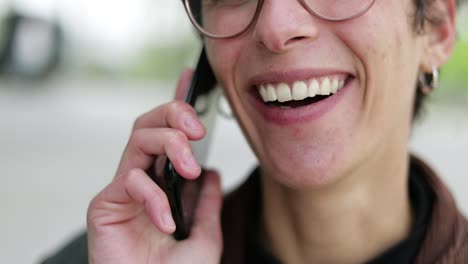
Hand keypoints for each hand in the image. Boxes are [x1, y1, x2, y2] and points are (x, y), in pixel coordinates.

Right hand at [87, 70, 222, 263]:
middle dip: (174, 114)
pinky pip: (129, 181)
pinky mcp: (104, 205)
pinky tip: (166, 220)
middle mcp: (142, 179)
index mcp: (164, 183)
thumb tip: (211, 173)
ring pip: (138, 139)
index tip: (191, 80)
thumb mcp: (205, 237)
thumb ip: (206, 204)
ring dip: (169, 144)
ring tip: (190, 168)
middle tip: (197, 130)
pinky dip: (153, 196)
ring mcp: (123, 190)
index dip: (177, 104)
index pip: (169, 134)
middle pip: (148, 124)